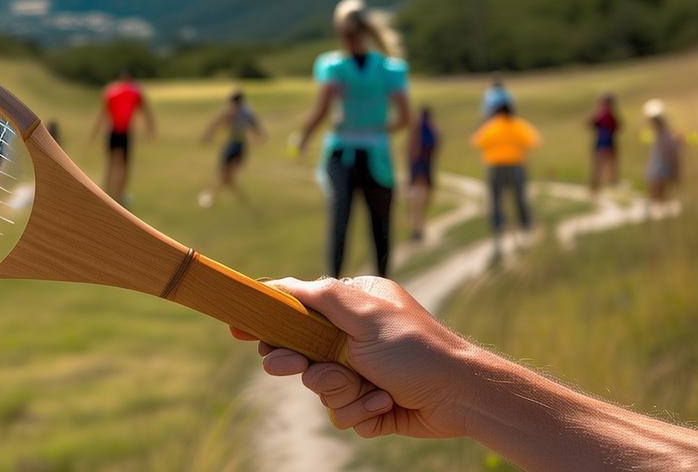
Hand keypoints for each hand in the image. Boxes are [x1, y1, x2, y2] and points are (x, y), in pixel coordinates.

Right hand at [232, 276, 476, 439]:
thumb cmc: (414, 348)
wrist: (459, 396)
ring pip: (321, 390)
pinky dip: (361, 412)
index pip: (298, 310)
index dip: (267, 320)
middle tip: (292, 366)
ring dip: (341, 393)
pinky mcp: (370, 405)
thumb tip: (277, 285)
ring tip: (367, 389)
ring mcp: (362, 373)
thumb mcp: (363, 312)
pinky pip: (343, 413)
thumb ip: (318, 297)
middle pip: (300, 354)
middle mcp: (355, 338)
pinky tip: (384, 405)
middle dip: (301, 365)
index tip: (238, 328)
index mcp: (353, 307)